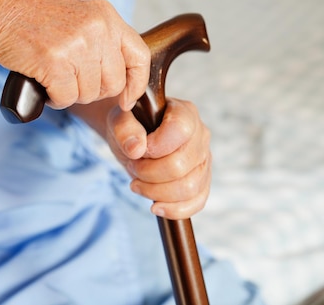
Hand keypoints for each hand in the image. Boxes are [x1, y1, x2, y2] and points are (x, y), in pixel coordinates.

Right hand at [0, 0, 149, 110]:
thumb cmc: (34, 18)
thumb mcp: (79, 17)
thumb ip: (103, 39)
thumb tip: (123, 77)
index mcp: (106, 16)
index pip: (140, 56)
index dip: (136, 84)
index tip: (127, 98)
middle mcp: (97, 28)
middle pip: (113, 83)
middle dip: (92, 90)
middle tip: (70, 79)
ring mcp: (77, 44)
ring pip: (89, 94)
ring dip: (70, 94)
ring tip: (53, 76)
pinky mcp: (55, 61)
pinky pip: (66, 98)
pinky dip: (54, 99)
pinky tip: (44, 83)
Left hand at [106, 98, 211, 219]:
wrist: (136, 139)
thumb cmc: (131, 126)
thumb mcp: (118, 120)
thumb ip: (124, 128)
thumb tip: (136, 148)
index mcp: (185, 113)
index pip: (179, 130)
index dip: (155, 146)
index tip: (138, 151)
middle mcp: (201, 135)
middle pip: (181, 166)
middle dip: (148, 173)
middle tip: (133, 167)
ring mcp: (205, 160)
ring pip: (189, 188)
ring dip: (156, 192)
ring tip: (138, 184)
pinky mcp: (202, 182)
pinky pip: (197, 202)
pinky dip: (173, 209)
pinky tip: (155, 206)